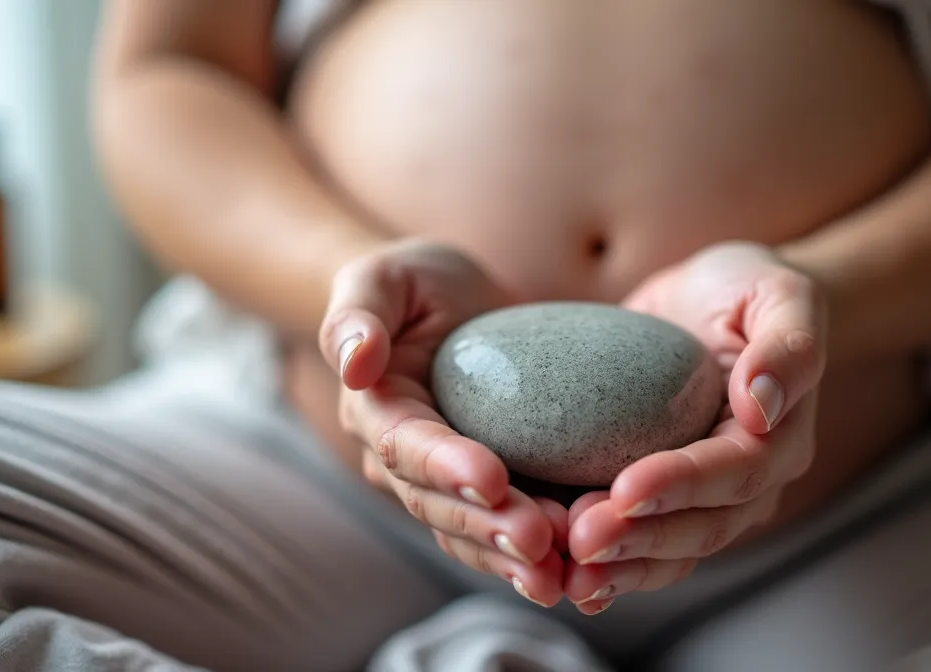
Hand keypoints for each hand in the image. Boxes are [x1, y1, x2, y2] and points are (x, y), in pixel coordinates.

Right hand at [321, 239, 565, 606]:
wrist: (454, 304)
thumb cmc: (417, 284)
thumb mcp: (384, 277)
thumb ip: (359, 313)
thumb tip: (355, 362)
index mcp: (377, 411)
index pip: (408, 445)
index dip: (447, 465)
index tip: (491, 478)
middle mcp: (404, 461)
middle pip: (440, 504)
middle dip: (488, 525)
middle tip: (540, 539)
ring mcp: (444, 485)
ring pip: (471, 532)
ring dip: (511, 557)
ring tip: (559, 571)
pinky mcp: (488, 493)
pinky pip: (502, 533)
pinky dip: (531, 557)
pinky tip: (575, 574)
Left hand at [564, 241, 826, 613]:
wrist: (719, 300)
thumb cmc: (751, 290)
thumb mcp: (781, 294)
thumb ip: (786, 346)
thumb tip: (761, 404)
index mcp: (780, 438)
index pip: (735, 472)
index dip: (681, 485)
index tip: (625, 489)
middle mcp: (748, 482)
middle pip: (700, 526)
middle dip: (639, 539)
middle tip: (579, 539)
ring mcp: (706, 499)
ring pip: (669, 551)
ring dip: (618, 567)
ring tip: (564, 572)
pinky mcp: (663, 498)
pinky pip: (641, 544)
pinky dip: (607, 567)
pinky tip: (562, 579)